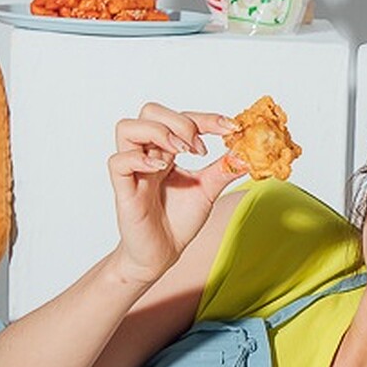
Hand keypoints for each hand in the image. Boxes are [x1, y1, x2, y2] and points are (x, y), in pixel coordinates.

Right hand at [108, 102, 245, 283]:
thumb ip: (223, 170)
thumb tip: (248, 154)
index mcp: (167, 151)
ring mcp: (134, 170)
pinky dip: (139, 159)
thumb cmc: (178, 221)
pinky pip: (119, 162)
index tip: (232, 127)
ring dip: (158, 132)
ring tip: (182, 153)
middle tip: (200, 148)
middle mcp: (148, 154)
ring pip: (127, 128)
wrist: (162, 255)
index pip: (181, 118)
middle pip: (150, 112)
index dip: (206, 118)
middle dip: (180, 122)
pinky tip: (162, 167)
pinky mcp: (124, 190)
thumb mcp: (208, 191)